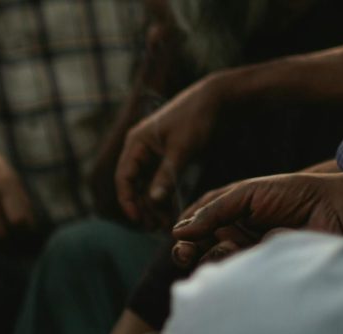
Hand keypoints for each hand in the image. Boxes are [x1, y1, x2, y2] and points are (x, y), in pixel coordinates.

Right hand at [115, 73, 225, 223]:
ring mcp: (154, 154)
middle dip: (142, 207)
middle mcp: (141, 149)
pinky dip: (165, 197)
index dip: (128, 201)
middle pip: (134, 185)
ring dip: (154, 206)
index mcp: (136, 143)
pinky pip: (160, 182)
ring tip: (163, 224)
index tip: (138, 220)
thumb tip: (153, 201)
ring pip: (147, 186)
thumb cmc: (197, 117)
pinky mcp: (168, 158)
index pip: (123, 178)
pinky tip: (172, 213)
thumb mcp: (182, 147)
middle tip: (153, 227)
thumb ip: (166, 174)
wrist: (219, 98)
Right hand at [169, 172, 342, 266]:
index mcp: (231, 214)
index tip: (180, 235)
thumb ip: (214, 209)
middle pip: (198, 247)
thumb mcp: (248, 193)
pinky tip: (237, 256)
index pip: (197, 225)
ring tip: (220, 251)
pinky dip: (230, 266)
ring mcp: (247, 254)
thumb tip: (178, 230)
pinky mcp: (260, 270)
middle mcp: (235, 235)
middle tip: (184, 254)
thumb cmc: (296, 194)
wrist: (336, 211)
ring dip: (208, 258)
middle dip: (186, 251)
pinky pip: (234, 273)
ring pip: (213, 262)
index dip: (185, 231)